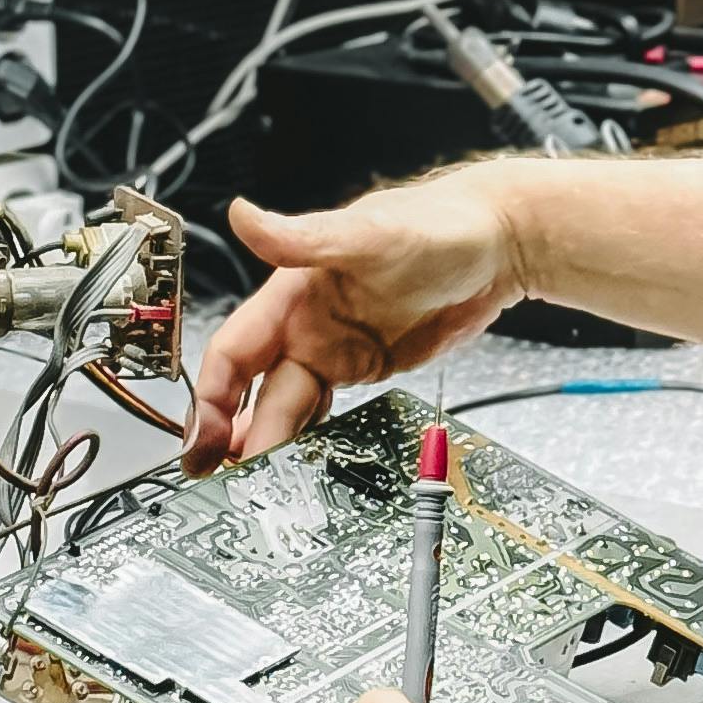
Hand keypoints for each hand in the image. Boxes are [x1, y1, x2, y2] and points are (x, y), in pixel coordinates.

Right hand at [181, 172, 528, 470]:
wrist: (501, 243)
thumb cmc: (438, 224)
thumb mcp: (369, 235)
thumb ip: (304, 238)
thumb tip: (244, 217)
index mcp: (293, 295)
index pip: (232, 352)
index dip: (211, 397)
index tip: (201, 438)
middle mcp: (307, 325)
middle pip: (256, 393)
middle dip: (236, 437)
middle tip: (225, 481)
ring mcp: (336, 349)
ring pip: (288, 408)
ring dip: (269, 445)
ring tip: (257, 486)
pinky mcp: (367, 367)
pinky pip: (326, 412)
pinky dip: (309, 440)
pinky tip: (300, 463)